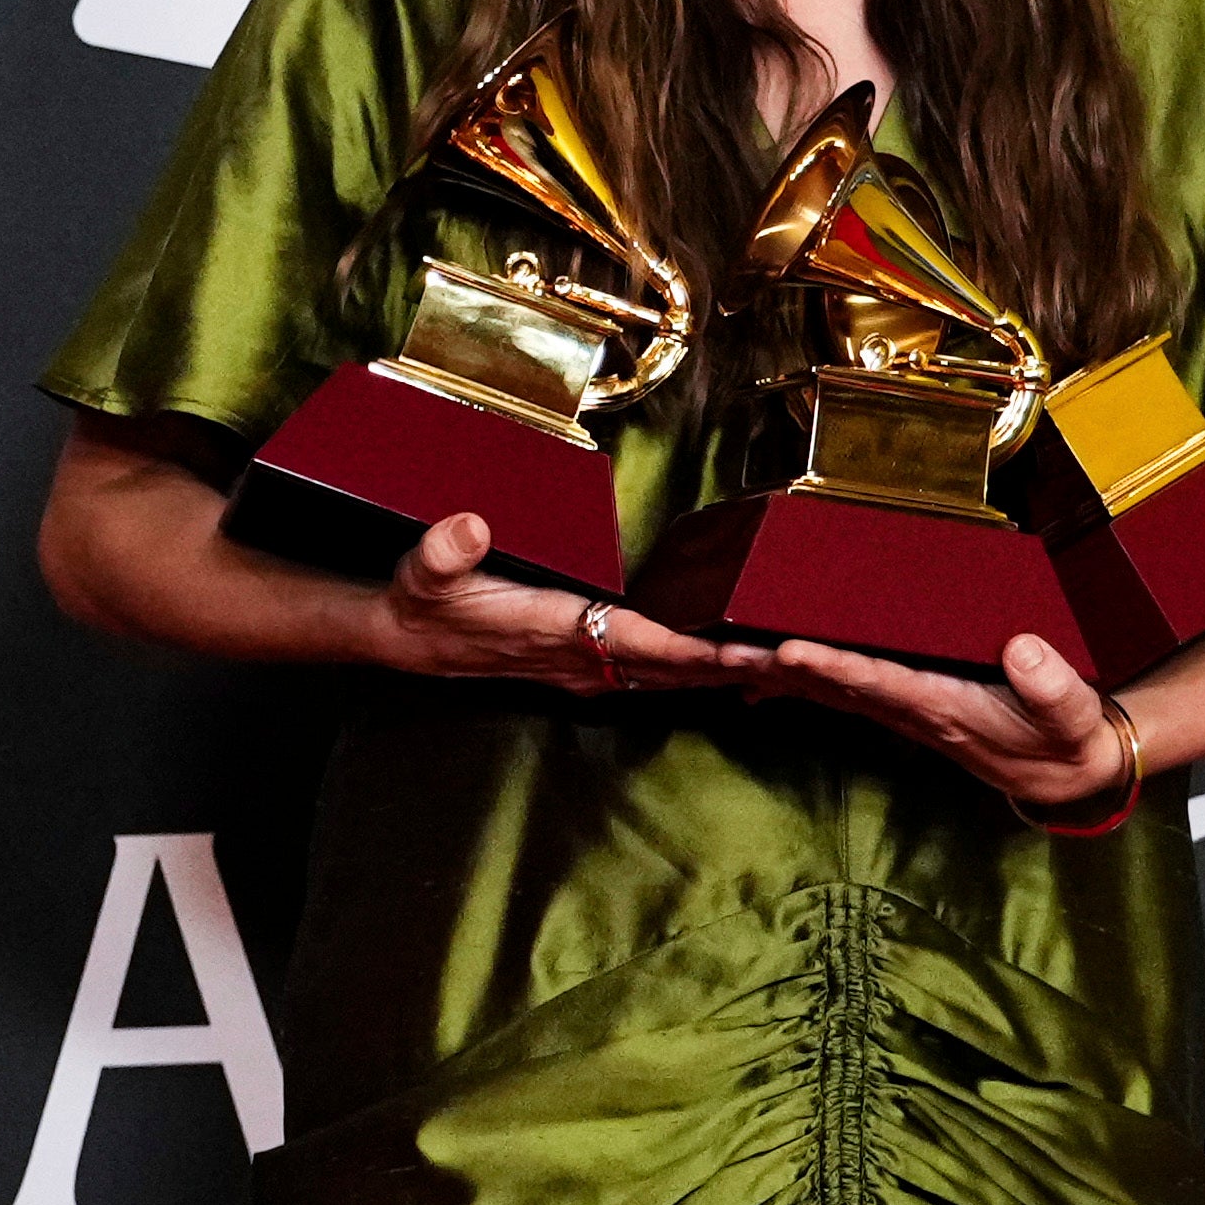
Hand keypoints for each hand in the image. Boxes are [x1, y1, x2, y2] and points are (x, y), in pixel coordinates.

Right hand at [373, 513, 772, 694]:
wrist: (406, 638)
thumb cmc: (421, 602)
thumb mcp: (421, 573)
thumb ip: (444, 552)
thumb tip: (470, 526)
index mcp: (556, 631)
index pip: (637, 645)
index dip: (691, 651)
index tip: (741, 653)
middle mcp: (580, 659)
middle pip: (672, 672)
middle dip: (732, 670)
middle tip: (799, 662)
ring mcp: (585, 667)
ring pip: (669, 678)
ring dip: (723, 675)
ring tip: (785, 666)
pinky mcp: (585, 663)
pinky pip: (652, 674)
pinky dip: (696, 673)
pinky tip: (733, 668)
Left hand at [759, 624, 1129, 812]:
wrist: (1066, 774)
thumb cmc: (1069, 738)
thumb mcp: (1073, 716)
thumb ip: (1051, 687)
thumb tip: (1021, 648)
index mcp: (946, 708)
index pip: (881, 683)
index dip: (835, 667)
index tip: (791, 651)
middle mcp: (913, 712)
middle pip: (834, 689)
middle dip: (779, 670)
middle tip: (725, 649)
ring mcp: (905, 712)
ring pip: (829, 692)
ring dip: (777, 674)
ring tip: (724, 653)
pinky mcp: (907, 705)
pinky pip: (843, 691)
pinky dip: (800, 681)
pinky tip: (761, 676)